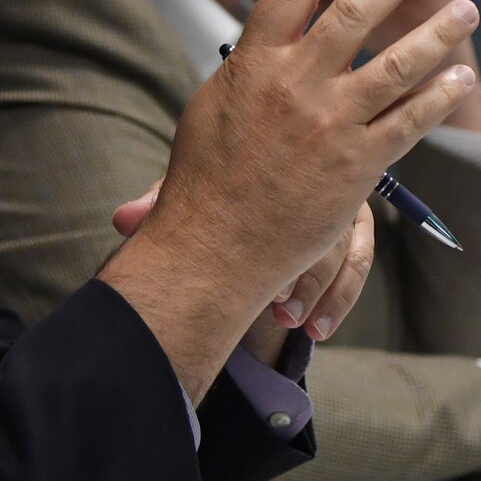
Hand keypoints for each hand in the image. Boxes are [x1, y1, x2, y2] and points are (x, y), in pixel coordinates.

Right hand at [100, 0, 478, 400]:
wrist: (217, 247)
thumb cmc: (207, 179)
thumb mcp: (212, 104)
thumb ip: (248, 65)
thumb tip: (272, 32)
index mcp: (254, 64)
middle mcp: (296, 85)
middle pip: (356, 11)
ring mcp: (332, 124)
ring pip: (399, 62)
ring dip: (439, 31)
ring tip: (465, 12)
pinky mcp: (360, 164)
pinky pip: (412, 119)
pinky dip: (442, 94)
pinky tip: (461, 77)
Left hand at [118, 187, 376, 358]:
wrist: (253, 209)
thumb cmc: (217, 199)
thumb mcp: (189, 198)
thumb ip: (159, 204)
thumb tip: (122, 218)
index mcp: (274, 150)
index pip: (274, 179)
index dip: (261, 230)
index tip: (253, 276)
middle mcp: (312, 169)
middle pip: (320, 213)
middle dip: (299, 267)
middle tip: (276, 305)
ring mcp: (342, 199)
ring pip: (344, 244)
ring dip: (319, 289)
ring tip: (288, 321)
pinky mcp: (356, 231)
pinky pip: (359, 262)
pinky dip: (339, 299)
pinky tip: (316, 330)